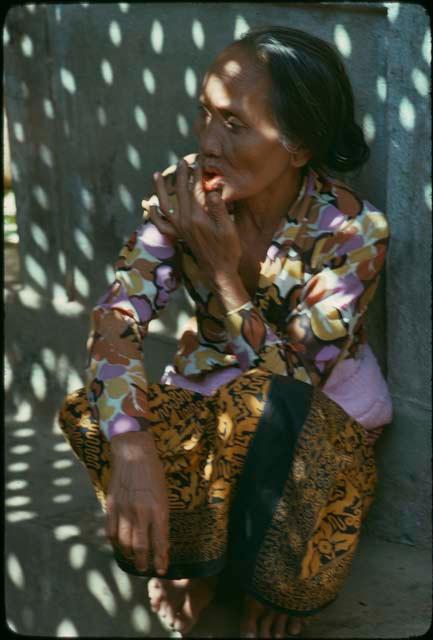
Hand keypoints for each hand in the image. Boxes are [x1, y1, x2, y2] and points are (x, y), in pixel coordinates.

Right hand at [106, 431, 168, 574]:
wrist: (133, 453)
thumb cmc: (153, 473)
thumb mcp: (164, 494)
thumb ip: (161, 517)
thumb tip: (160, 539)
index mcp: (158, 509)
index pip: (160, 542)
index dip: (161, 558)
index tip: (162, 569)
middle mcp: (141, 512)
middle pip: (140, 547)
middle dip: (143, 562)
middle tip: (144, 569)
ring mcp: (124, 510)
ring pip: (124, 542)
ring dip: (129, 554)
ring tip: (133, 559)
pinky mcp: (111, 506)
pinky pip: (111, 531)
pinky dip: (115, 542)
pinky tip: (120, 544)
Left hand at [149, 158, 241, 284]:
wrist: (219, 271)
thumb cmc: (227, 249)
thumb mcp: (228, 228)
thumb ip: (218, 209)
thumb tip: (212, 190)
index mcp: (196, 217)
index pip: (195, 190)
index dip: (197, 174)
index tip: (199, 161)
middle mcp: (184, 222)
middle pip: (180, 193)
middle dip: (181, 175)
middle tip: (183, 161)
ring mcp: (179, 229)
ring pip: (164, 205)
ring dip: (161, 189)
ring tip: (157, 175)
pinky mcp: (178, 236)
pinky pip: (161, 225)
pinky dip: (154, 215)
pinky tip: (151, 205)